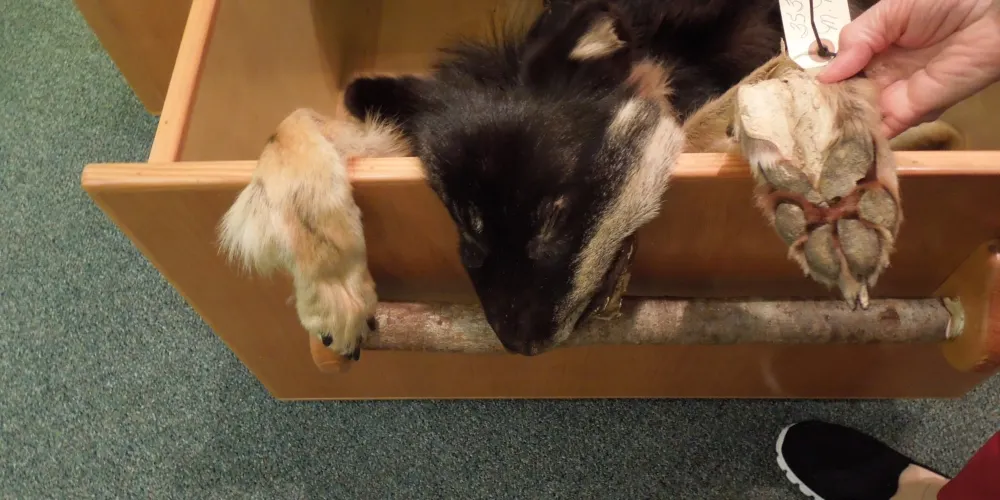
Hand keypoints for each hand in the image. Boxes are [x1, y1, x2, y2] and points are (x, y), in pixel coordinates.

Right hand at [816, 0, 999, 137]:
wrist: (992, 14)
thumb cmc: (942, 1)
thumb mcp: (889, 11)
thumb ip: (857, 39)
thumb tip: (826, 76)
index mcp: (874, 49)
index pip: (840, 73)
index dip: (820, 84)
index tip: (797, 97)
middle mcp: (882, 75)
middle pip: (846, 99)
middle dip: (825, 110)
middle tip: (799, 122)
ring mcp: (897, 96)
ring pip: (860, 118)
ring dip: (839, 128)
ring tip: (810, 138)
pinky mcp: (914, 111)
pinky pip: (884, 130)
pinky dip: (863, 139)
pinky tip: (838, 143)